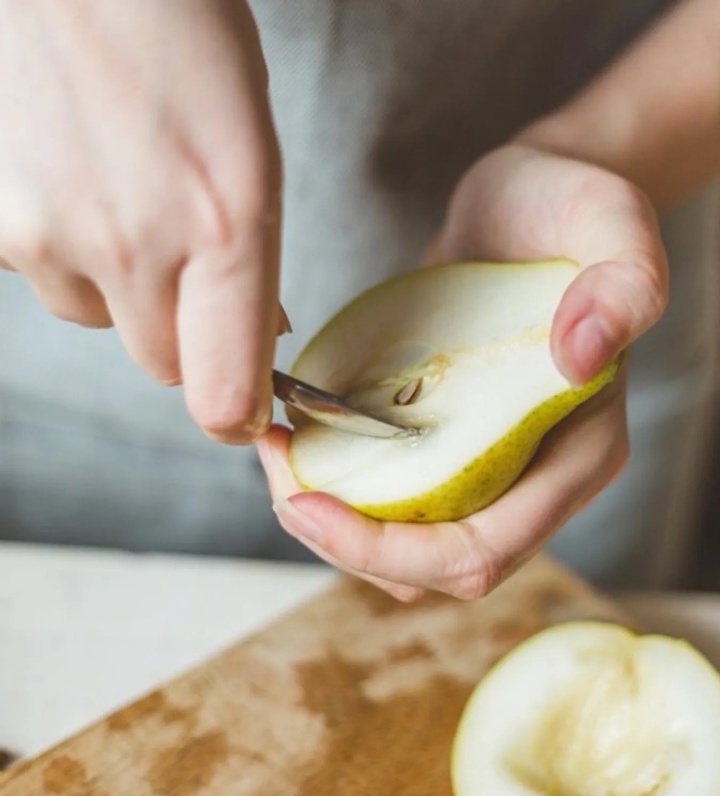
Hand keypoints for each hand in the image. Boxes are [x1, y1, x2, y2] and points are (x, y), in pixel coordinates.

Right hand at [0, 0, 283, 442]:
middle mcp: (131, 245)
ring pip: (98, 317)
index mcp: (224, 229)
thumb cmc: (181, 38)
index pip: (222, 395)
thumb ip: (253, 264)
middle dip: (186, 331)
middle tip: (190, 259)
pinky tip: (76, 177)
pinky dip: (65, 246)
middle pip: (164, 365)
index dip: (237, 416)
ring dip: (120, 283)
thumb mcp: (254, 155)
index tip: (248, 413)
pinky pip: (41, 273)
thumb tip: (260, 334)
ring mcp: (47, 233)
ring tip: (126, 190)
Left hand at [260, 144, 668, 599]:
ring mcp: (491, 461)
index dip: (392, 552)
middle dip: (346, 543)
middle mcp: (536, 477)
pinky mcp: (450, 439)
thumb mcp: (613, 222)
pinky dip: (342, 484)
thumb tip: (584, 358)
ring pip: (407, 541)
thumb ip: (625, 285)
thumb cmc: (570, 206)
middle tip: (279, 475)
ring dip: (335, 521)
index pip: (484, 552)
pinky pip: (393, 494)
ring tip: (280, 453)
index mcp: (580, 455)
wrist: (530, 201)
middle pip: (434, 565)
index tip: (308, 505)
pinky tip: (301, 434)